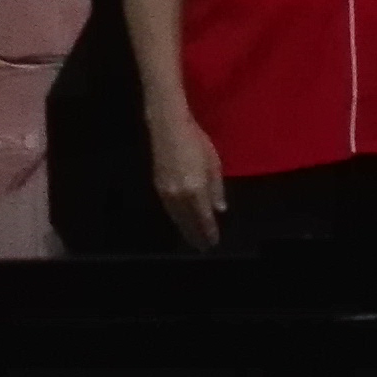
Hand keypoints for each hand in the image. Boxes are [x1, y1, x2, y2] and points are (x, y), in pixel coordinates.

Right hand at [147, 107, 225, 249]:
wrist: (168, 130)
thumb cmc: (197, 142)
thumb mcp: (214, 164)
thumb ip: (216, 189)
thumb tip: (219, 209)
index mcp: (195, 189)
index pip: (203, 218)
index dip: (208, 231)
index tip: (213, 242)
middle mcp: (179, 195)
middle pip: (188, 221)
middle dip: (196, 235)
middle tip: (204, 247)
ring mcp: (165, 192)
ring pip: (176, 218)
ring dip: (185, 229)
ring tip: (194, 239)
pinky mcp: (157, 188)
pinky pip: (169, 210)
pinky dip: (177, 219)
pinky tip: (182, 222)